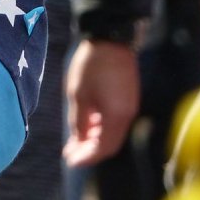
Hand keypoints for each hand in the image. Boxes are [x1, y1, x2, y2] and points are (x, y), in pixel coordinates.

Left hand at [63, 39, 139, 166]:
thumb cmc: (91, 66)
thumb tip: (78, 142)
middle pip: (109, 144)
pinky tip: (86, 126)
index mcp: (116, 116)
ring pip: (112, 134)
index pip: (102, 148)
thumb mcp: (78, 96)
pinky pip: (115, 122)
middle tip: (70, 154)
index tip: (70, 161)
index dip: (86, 158)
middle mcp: (127, 115)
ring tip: (74, 143)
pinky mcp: (128, 98)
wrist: (111, 37)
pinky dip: (101, 129)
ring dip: (94, 141)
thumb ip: (79, 122)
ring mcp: (130, 106)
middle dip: (90, 152)